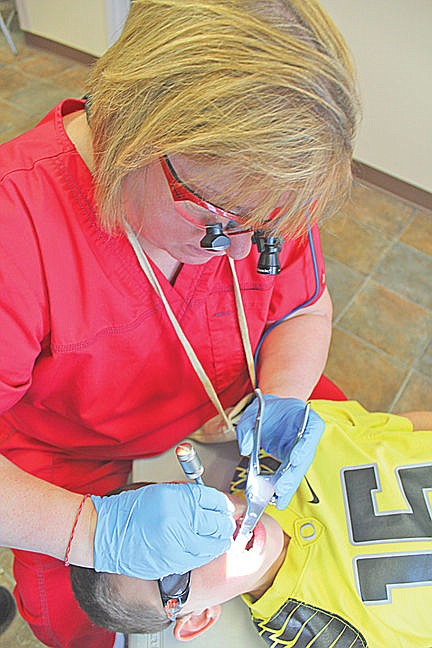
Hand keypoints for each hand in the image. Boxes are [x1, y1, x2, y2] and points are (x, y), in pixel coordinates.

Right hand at [92, 482, 234, 578]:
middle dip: (225, 523)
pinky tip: (198, 546)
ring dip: (217, 540)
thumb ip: (192, 496)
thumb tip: (219, 502)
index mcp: (178, 499)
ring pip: (214, 545)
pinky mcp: (172, 563)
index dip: (226, 505)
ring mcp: (176, 545)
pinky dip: (204, 553)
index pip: (216, 501)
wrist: (107, 533)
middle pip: (219, 524)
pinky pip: (200, 559)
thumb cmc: (132, 510)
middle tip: (224, 521)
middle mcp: (179, 521)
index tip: (230, 507)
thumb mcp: (165, 492)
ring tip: (212, 534)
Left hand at [236, 394, 324, 508]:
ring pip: (297, 470)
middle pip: (305, 457)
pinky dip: (283, 486)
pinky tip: (276, 497)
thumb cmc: (270, 409)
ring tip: (278, 499)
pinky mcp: (293, 460)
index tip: (294, 459)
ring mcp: (302, 450)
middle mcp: (308, 436)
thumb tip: (245, 448)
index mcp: (307, 418)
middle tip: (281, 489)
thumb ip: (247, 427)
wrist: (275, 411)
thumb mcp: (254, 411)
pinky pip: (289, 474)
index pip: (311, 431)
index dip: (304, 446)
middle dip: (293, 475)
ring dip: (288, 485)